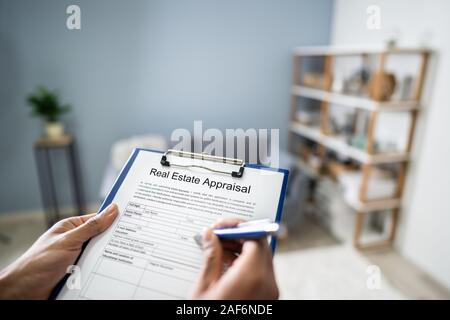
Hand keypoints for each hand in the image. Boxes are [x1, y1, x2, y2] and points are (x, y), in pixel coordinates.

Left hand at [0, 203, 118, 298]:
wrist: (24, 291)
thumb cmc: (38, 263)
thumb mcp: (69, 240)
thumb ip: (91, 226)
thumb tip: (111, 210)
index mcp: (72, 228)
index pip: (98, 219)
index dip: (113, 219)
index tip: (130, 218)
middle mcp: (75, 241)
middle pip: (102, 238)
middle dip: (111, 242)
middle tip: (128, 241)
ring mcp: (77, 257)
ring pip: (101, 255)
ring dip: (105, 259)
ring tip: (114, 259)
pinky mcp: (79, 273)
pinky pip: (97, 270)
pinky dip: (101, 272)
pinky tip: (107, 272)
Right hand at [191, 218, 278, 299]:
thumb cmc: (212, 315)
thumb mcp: (205, 287)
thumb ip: (210, 257)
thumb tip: (209, 235)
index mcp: (252, 276)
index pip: (254, 236)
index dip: (237, 227)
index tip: (221, 225)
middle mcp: (267, 282)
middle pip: (259, 245)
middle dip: (237, 236)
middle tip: (217, 234)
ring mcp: (269, 291)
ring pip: (260, 257)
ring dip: (240, 248)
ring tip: (217, 248)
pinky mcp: (266, 295)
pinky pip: (260, 271)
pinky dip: (244, 262)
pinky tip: (225, 262)